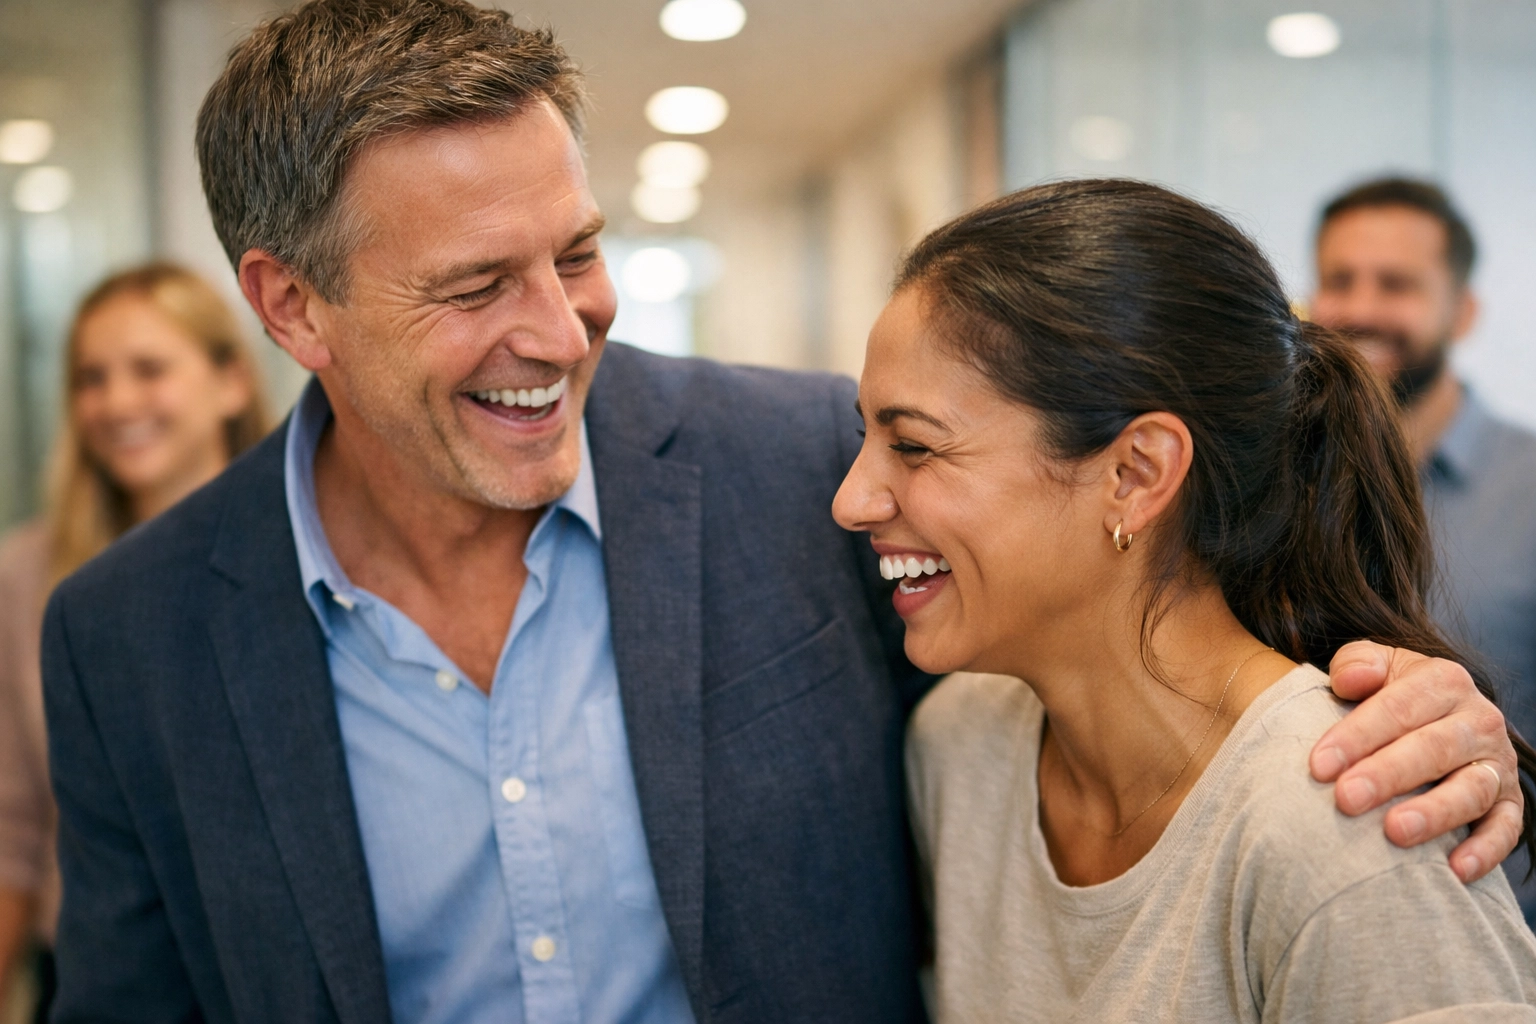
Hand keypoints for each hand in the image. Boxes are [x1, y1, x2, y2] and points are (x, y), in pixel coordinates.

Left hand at [1310, 640, 1520, 882]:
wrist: (1436, 716)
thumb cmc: (1389, 694)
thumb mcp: (1374, 665)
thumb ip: (1357, 663)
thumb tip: (1348, 680)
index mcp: (1444, 681)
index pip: (1398, 707)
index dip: (1357, 736)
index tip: (1318, 765)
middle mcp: (1479, 720)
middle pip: (1433, 748)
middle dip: (1387, 775)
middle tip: (1346, 799)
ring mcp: (1497, 764)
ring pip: (1471, 789)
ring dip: (1435, 813)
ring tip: (1395, 833)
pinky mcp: (1510, 804)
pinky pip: (1506, 828)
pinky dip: (1485, 850)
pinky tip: (1453, 871)